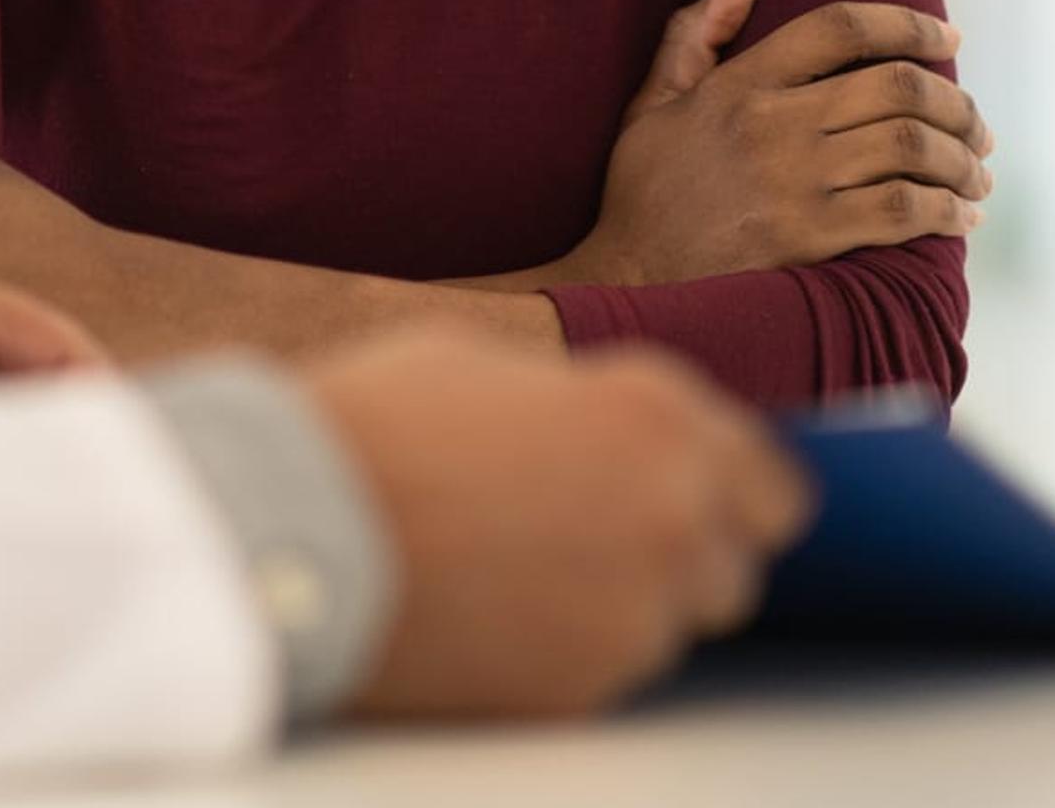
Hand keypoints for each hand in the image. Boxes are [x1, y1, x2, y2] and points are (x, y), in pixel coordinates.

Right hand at [302, 330, 810, 716]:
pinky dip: (564, 649)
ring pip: (672, 625)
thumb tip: (605, 438)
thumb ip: (578, 407)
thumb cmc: (368, 424)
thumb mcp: (484, 364)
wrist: (285, 529)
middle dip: (683, 550)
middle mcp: (673, 514)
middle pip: (736, 561)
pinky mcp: (583, 690)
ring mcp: (635, 613)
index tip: (688, 497)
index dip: (726, 488)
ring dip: (621, 603)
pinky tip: (491, 614)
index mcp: (655, 414)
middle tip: (591, 538)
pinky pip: (605, 671)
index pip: (769, 481)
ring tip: (519, 575)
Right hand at [556, 0, 990, 287]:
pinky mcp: (807, 238)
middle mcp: (771, 125)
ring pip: (910, 148)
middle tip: (975, 123)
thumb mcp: (654, 99)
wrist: (628, 278)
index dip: (906, 22)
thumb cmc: (645, 187)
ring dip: (961, 158)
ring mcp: (792, 182)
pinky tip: (960, 215)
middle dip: (955, 101)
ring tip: (978, 171)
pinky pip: (902, 211)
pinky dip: (946, 210)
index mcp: (740, 83)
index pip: (840, 27)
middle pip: (895, 87)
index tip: (948, 34)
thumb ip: (698, 29)